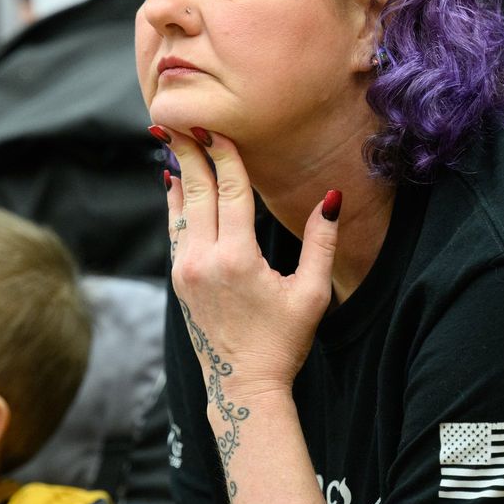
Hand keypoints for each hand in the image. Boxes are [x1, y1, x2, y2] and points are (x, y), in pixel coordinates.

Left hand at [159, 125, 338, 400]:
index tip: (217, 124)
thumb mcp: (311, 293)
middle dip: (191, 153)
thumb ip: (321, 243)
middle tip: (181, 117)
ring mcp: (185, 270)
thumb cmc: (283, 342)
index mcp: (236, 258)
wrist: (243, 386)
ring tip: (171, 140)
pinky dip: (175, 203)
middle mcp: (203, 259)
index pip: (231, 190)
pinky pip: (175, 230)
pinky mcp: (178, 281)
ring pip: (180, 209)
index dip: (225, 154)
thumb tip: (332, 198)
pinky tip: (174, 185)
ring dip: (178, 174)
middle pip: (196, 191)